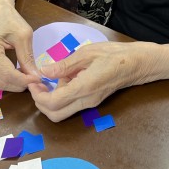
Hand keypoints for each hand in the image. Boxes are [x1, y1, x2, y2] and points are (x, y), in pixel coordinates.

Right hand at [0, 1, 39, 91]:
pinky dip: (5, 78)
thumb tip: (35, 76)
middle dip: (18, 85)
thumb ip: (28, 57)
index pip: (6, 74)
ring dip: (12, 83)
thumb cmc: (8, 17)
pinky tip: (17, 72)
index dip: (23, 80)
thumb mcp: (23, 35)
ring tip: (27, 76)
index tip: (38, 80)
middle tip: (34, 80)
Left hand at [28, 42, 142, 121]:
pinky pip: (71, 105)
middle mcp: (86, 101)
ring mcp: (90, 104)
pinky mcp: (92, 101)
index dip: (38, 95)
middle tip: (37, 85)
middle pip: (55, 115)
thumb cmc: (114, 54)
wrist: (136, 63)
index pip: (53, 102)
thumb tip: (44, 71)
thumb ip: (64, 64)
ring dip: (50, 101)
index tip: (33, 82)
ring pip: (62, 112)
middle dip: (40, 103)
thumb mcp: (87, 53)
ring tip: (51, 78)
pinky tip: (65, 79)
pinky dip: (61, 97)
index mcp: (83, 88)